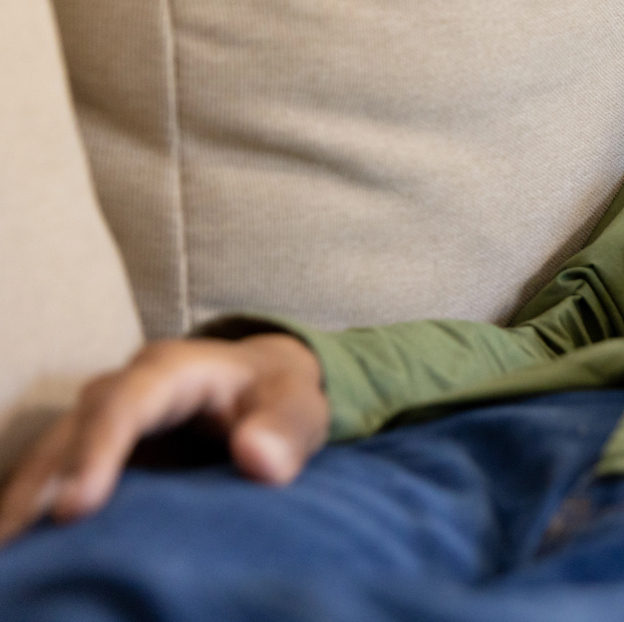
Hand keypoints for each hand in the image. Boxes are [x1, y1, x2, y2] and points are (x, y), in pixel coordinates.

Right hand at [0, 333, 327, 543]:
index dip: (98, 450)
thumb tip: (258, 458)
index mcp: (175, 369)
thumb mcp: (300, 405)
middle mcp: (128, 387)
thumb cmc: (281, 396)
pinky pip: (56, 471)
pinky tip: (20, 544)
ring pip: (53, 449)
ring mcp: (106, 415)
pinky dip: (35, 503)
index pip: (126, 404)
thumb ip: (286, 428)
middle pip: (74, 427)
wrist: (266, 386)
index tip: (76, 506)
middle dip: (41, 481)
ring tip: (8, 549)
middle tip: (16, 537)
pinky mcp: (98, 445)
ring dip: (26, 496)